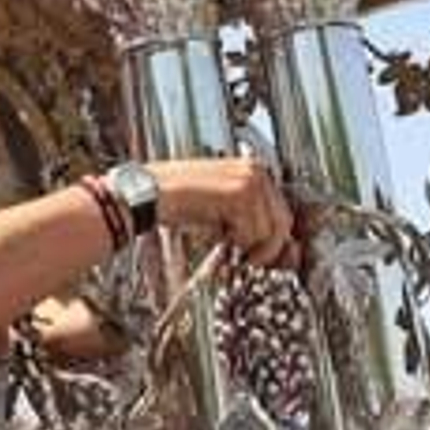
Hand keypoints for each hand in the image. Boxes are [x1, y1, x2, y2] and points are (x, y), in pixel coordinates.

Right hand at [151, 157, 298, 268]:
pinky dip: (236, 241)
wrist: (147, 193)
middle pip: (282, 223)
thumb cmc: (179, 202)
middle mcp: (256, 170)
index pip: (282, 211)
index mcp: (254, 169)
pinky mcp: (238, 193)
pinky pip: (251, 232)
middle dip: (266, 248)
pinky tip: (217, 234)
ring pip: (269, 231)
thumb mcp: (221, 208)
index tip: (260, 256)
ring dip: (248, 246)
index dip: (273, 240)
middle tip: (247, 260)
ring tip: (225, 244)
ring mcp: (249, 180)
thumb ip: (248, 221)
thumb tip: (276, 248)